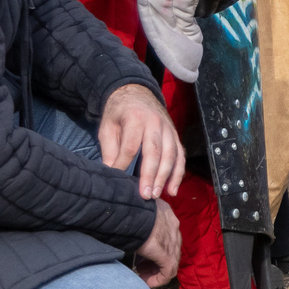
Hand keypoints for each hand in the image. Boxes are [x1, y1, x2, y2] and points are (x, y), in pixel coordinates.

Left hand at [99, 82, 185, 197]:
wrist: (136, 93)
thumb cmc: (119, 113)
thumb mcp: (107, 127)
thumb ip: (110, 149)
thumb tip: (111, 172)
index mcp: (136, 118)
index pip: (131, 146)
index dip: (124, 164)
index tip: (118, 179)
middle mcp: (155, 122)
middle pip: (155, 151)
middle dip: (151, 175)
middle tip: (146, 195)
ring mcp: (169, 129)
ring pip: (171, 154)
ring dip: (166, 176)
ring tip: (158, 194)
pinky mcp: (175, 135)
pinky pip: (180, 155)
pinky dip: (178, 173)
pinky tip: (173, 189)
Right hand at [132, 202, 181, 287]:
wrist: (126, 213)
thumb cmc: (125, 212)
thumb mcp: (135, 215)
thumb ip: (139, 223)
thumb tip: (130, 230)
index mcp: (166, 214)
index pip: (168, 235)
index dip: (157, 246)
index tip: (143, 253)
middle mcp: (173, 226)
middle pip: (170, 248)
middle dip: (156, 260)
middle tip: (142, 267)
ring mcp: (172, 241)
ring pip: (170, 262)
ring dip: (156, 271)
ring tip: (142, 275)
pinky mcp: (167, 254)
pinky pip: (168, 271)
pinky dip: (158, 279)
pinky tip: (146, 281)